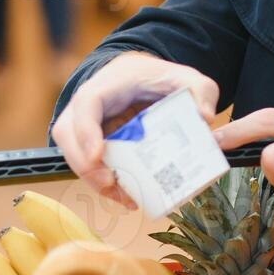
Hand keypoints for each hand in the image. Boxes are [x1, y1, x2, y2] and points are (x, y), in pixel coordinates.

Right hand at [51, 52, 219, 207]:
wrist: (137, 77)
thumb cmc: (155, 77)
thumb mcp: (184, 77)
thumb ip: (201, 91)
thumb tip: (205, 118)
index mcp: (108, 84)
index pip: (87, 103)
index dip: (86, 130)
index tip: (98, 154)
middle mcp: (87, 104)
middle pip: (68, 134)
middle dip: (84, 164)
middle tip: (111, 184)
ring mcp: (83, 124)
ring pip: (73, 153)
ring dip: (94, 180)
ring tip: (126, 198)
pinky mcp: (88, 142)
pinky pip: (85, 164)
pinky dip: (101, 183)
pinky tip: (126, 197)